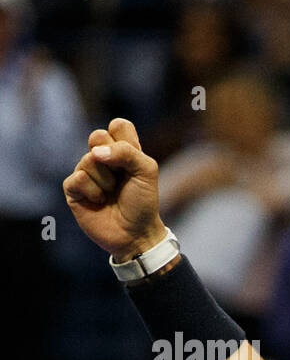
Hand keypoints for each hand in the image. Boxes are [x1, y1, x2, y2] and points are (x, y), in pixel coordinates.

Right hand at [64, 118, 166, 261]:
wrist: (135, 234)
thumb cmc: (143, 203)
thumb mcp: (147, 172)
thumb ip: (128, 152)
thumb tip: (95, 153)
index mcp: (123, 151)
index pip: (118, 125)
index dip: (125, 140)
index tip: (133, 161)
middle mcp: (102, 158)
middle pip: (98, 136)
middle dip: (114, 158)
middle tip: (121, 177)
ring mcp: (86, 172)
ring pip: (88, 160)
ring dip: (106, 181)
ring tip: (112, 194)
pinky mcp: (73, 189)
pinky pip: (78, 178)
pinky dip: (93, 192)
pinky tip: (99, 202)